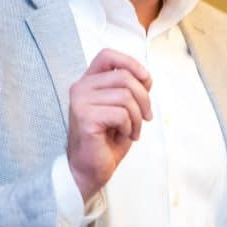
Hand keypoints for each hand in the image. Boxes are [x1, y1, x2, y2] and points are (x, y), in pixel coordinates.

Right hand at [66, 48, 152, 200]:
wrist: (90, 170)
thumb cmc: (107, 140)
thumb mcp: (124, 108)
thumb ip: (131, 89)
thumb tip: (146, 77)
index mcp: (88, 82)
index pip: (107, 55)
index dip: (131, 63)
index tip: (146, 81)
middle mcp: (80, 87)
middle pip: (125, 77)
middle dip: (144, 99)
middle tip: (145, 118)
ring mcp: (80, 102)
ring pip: (126, 96)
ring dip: (138, 117)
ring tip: (133, 131)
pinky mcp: (86, 118)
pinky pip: (121, 114)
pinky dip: (130, 127)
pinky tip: (123, 136)